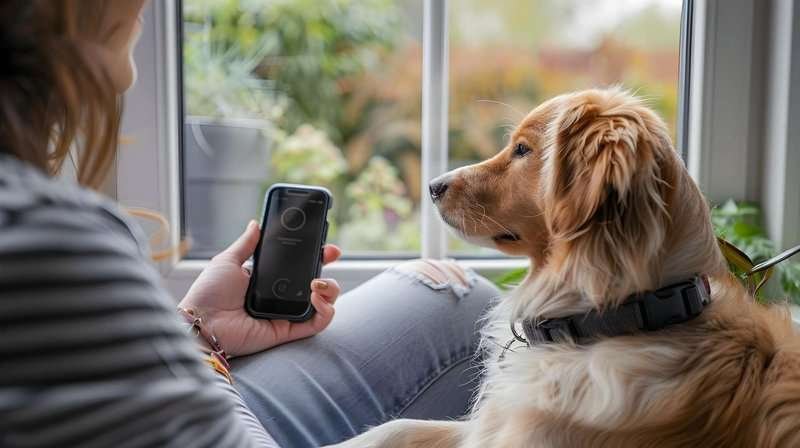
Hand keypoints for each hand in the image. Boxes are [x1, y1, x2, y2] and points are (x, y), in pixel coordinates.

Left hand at [178, 220, 341, 356]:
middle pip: (316, 282)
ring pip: (324, 302)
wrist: (201, 322)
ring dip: (330, 288)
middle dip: (328, 268)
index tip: (324, 244)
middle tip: (330, 254)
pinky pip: (318, 322)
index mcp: (268, 279)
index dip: (315, 254)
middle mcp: (281, 296)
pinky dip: (325, 310)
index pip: (299, 265)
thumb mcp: (227, 260)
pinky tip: (316, 297)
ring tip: (316, 282)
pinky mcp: (289, 330)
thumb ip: (246, 243)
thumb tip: (256, 223)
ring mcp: (287, 314)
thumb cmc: (208, 293)